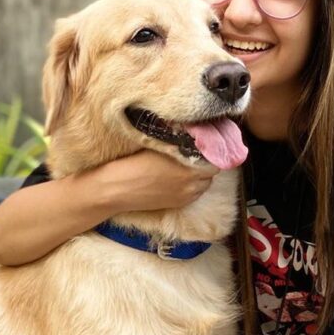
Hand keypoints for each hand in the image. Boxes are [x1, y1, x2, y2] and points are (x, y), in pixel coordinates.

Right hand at [98, 149, 220, 211]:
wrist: (118, 188)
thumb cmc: (134, 162)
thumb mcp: (159, 144)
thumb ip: (180, 140)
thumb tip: (194, 131)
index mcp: (189, 164)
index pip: (215, 156)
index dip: (211, 148)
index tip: (205, 142)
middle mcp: (192, 182)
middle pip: (213, 170)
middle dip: (207, 161)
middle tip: (197, 152)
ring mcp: (187, 195)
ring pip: (205, 182)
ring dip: (201, 173)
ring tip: (187, 164)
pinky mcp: (180, 203)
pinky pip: (196, 193)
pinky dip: (193, 184)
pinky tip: (180, 177)